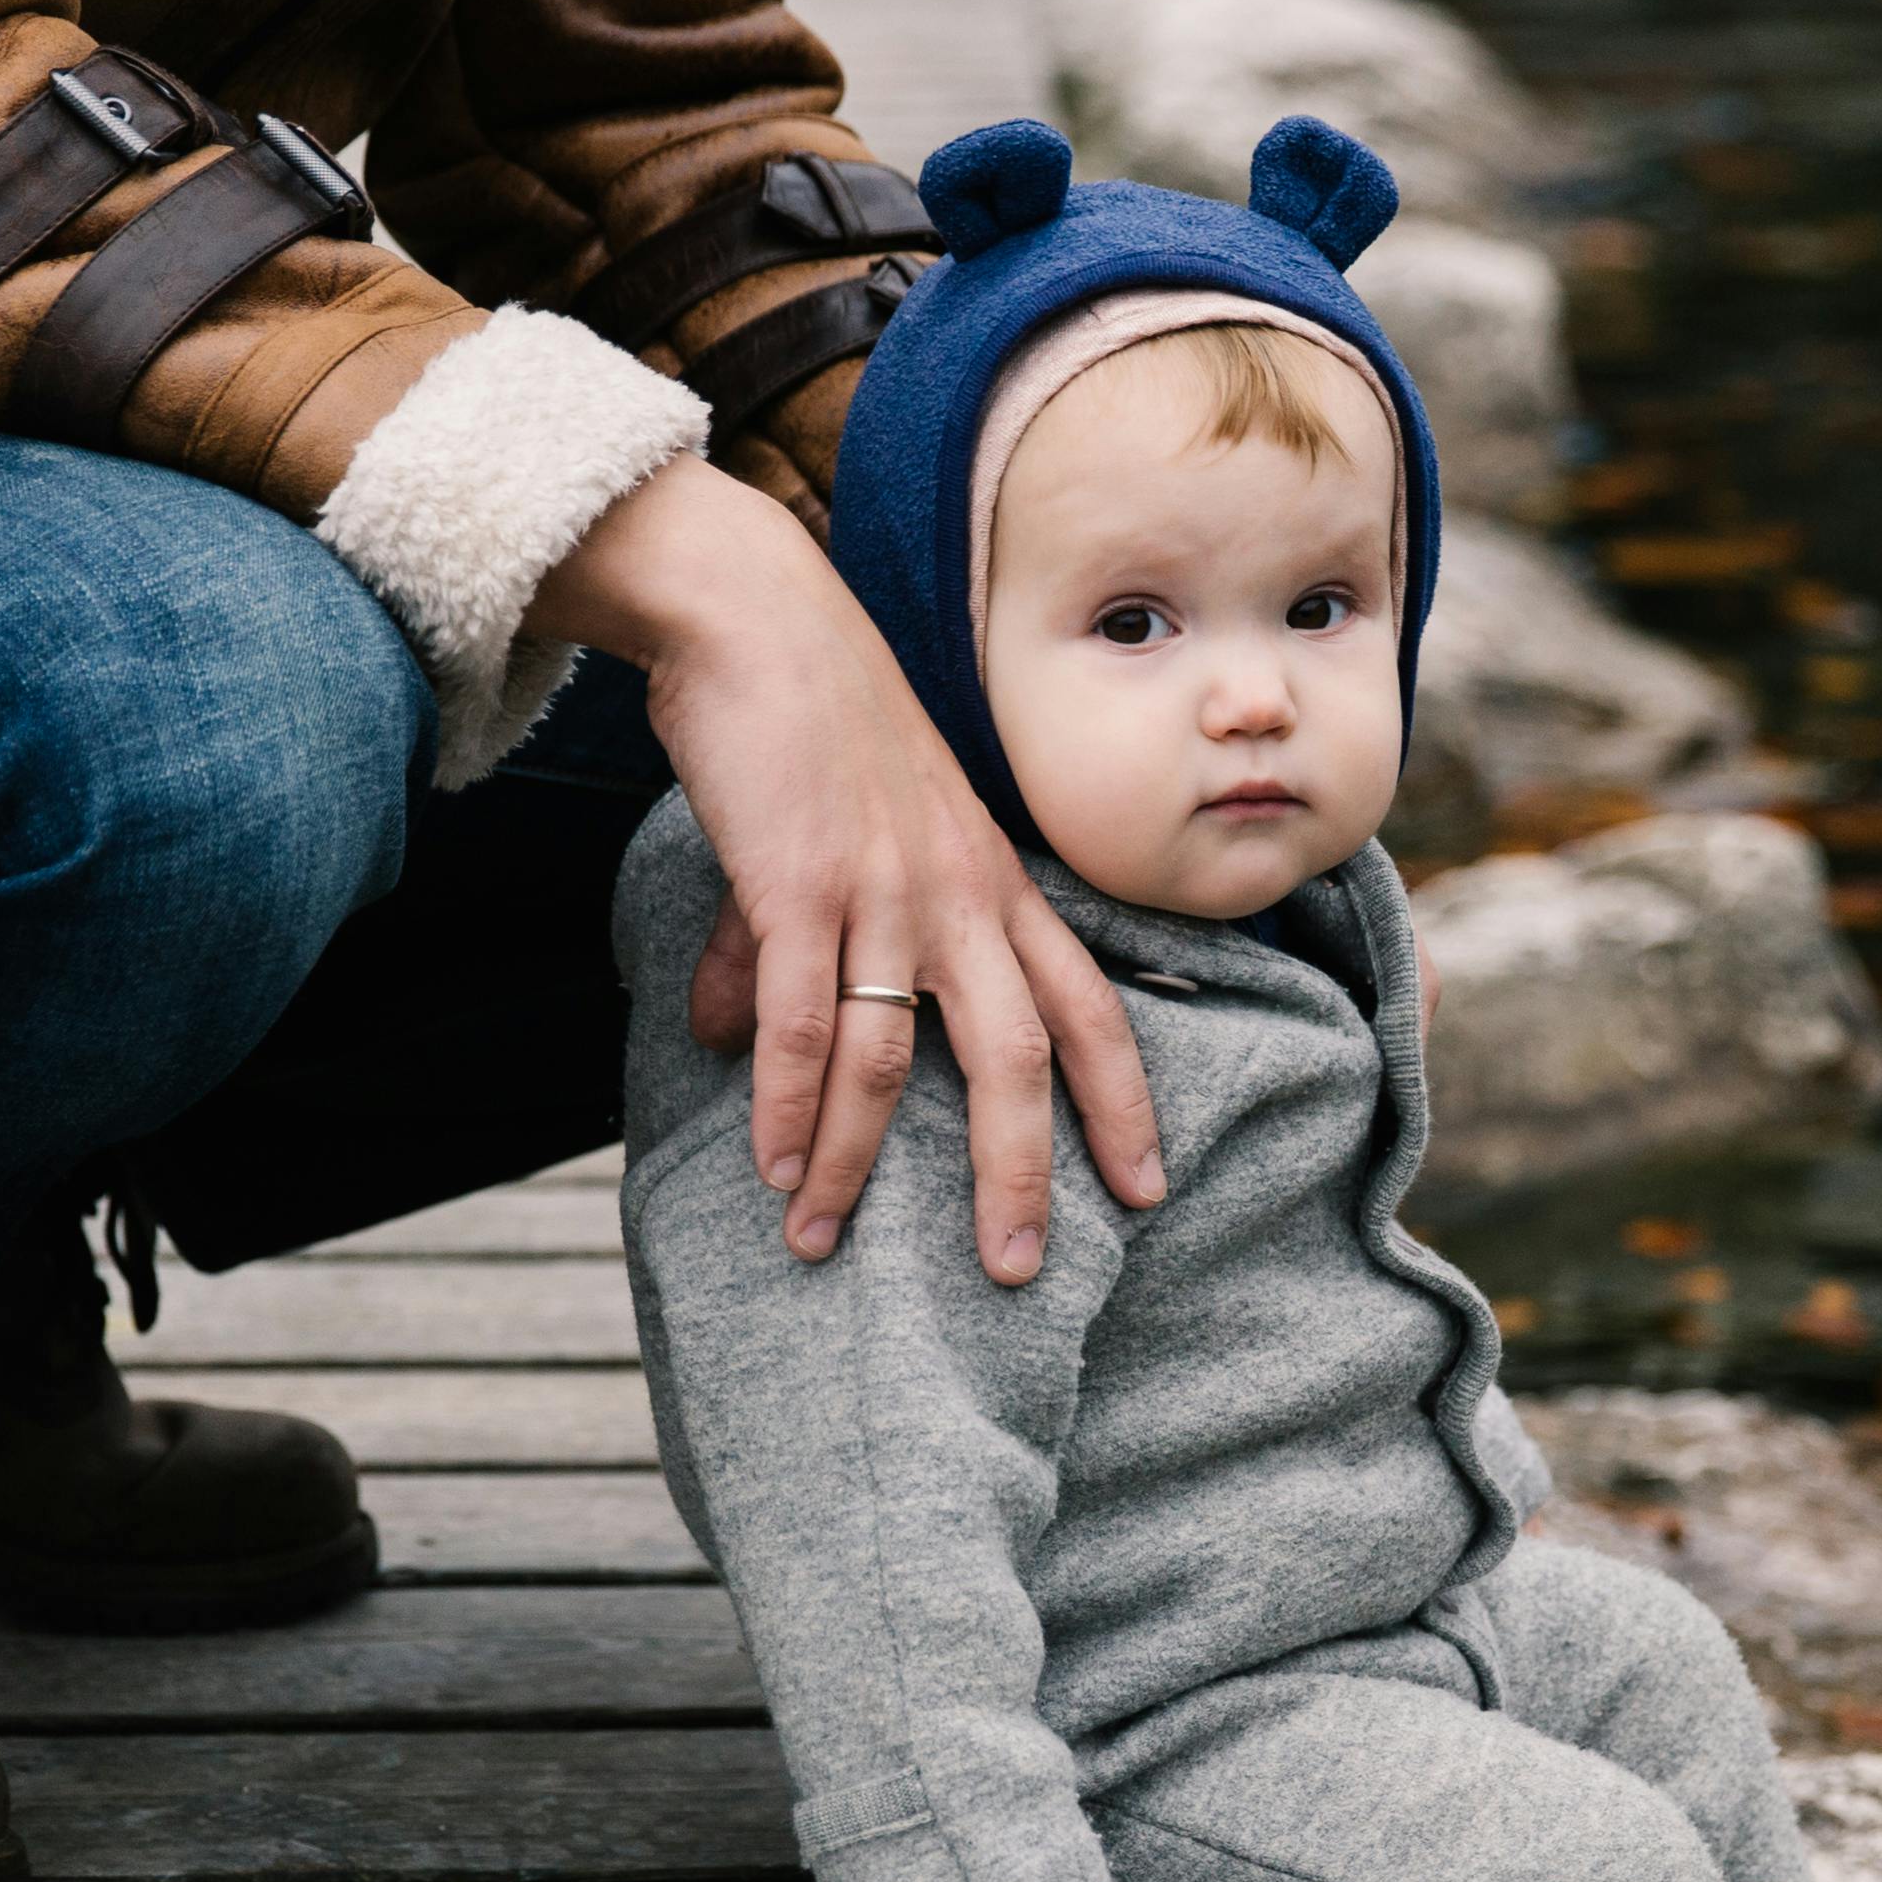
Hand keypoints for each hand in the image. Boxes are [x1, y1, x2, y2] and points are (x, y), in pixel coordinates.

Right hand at [527, 458, 1167, 1278]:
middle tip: (1017, 1267)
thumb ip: (793, 949)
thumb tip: (734, 1043)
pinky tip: (773, 1166)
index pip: (1090, 1007)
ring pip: (890, 1059)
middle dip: (1022, 1170)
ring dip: (855, 1163)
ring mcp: (885, 889)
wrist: (757, 615)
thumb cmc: (809, 723)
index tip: (1147, 1187)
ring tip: (820, 1239)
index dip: (1123, 1102)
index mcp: (994, 883)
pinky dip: (788, 1106)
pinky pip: (804, 1022)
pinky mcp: (800, 882)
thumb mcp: (839, 838)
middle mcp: (960, 895)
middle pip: (1021, 1056)